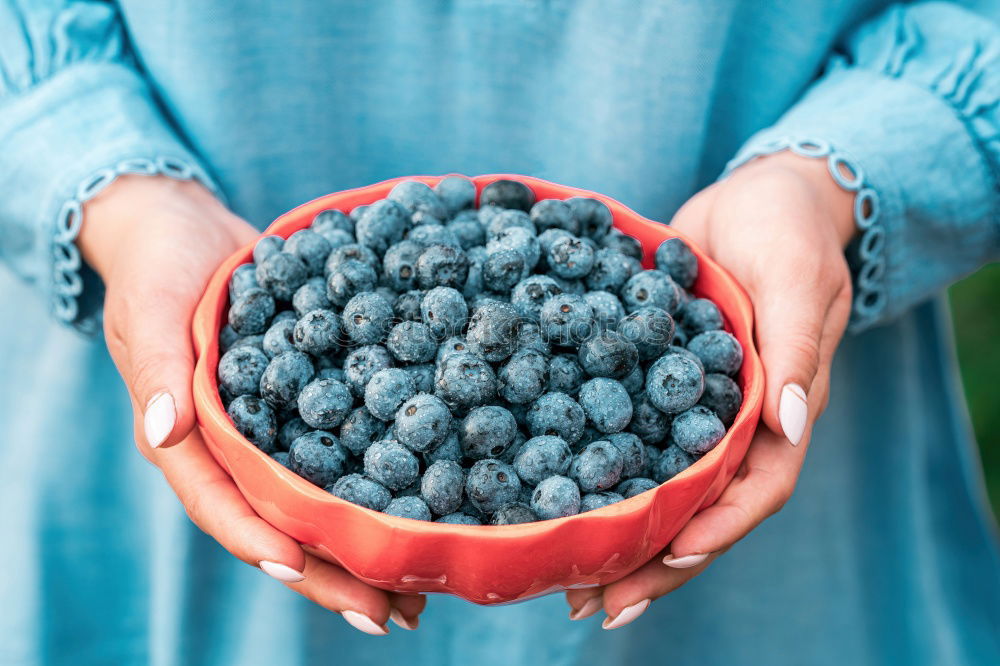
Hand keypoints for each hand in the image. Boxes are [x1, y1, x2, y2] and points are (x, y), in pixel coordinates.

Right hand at [79, 176, 423, 633]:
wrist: (191, 230)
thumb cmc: (159, 267)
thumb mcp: (150, 308)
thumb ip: (156, 369)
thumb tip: (165, 431)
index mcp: (187, 441)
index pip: (222, 506)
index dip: (258, 540)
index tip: (301, 568)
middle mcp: (234, 451)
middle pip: (281, 525)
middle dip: (330, 573)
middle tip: (389, 614)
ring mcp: (275, 434)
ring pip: (319, 504)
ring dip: (363, 548)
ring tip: (421, 591)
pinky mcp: (309, 408)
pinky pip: (345, 454)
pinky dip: (379, 485)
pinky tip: (428, 504)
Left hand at [565, 152, 855, 627]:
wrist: (758, 195)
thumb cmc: (789, 229)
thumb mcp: (798, 278)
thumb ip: (798, 349)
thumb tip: (793, 425)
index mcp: (783, 409)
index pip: (758, 486)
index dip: (719, 526)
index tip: (671, 553)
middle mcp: (736, 423)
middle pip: (700, 507)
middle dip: (655, 559)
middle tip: (599, 605)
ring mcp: (693, 407)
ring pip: (659, 485)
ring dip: (621, 534)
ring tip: (567, 581)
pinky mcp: (654, 382)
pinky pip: (625, 434)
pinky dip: (594, 470)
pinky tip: (546, 493)